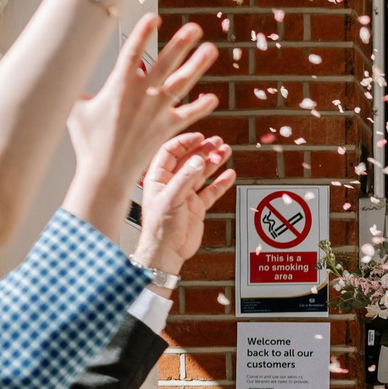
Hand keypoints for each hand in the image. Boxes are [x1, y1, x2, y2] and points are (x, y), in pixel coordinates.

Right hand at [65, 18, 221, 237]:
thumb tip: (63, 72)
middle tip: (195, 28)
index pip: (132, 52)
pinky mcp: (167, 129)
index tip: (154, 17)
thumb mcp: (76, 109)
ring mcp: (157, 111)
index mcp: (118, 86)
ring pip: (181, 83)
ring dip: (197, 65)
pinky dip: (201, 106)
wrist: (105, 172)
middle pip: (164, 63)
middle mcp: (141, 95)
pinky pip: (188, 114)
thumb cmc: (89, 142)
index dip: (143, 33)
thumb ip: (77, 88)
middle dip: (180, 44)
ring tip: (211, 50)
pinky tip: (213, 97)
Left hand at [135, 131, 233, 276]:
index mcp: (158, 178)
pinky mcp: (197, 207)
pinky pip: (211, 191)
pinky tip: (229, 174)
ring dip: (214, 162)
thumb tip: (198, 160)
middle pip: (189, 160)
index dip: (185, 143)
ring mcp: (185, 195)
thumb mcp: (171, 199)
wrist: (167, 252)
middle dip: (203, 149)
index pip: (170, 152)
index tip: (200, 136)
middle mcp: (172, 184)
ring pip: (202, 173)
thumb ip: (185, 179)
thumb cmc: (160, 228)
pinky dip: (220, 183)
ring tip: (226, 151)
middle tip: (218, 142)